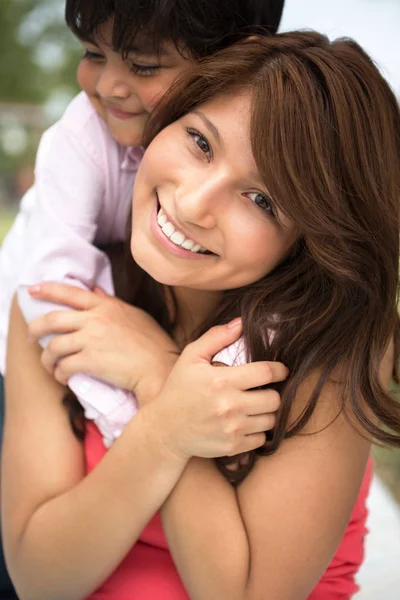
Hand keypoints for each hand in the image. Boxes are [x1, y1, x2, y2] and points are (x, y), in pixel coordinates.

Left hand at [27, 283, 178, 401]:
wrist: (159, 368)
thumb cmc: (153, 344)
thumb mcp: (133, 316)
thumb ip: (112, 303)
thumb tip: (95, 291)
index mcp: (106, 306)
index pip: (71, 292)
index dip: (48, 289)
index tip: (33, 290)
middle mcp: (96, 319)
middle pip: (52, 319)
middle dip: (35, 328)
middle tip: (31, 337)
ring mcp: (92, 339)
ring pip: (53, 345)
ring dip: (47, 359)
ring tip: (51, 366)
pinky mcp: (91, 360)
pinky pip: (63, 366)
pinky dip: (60, 374)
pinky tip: (64, 378)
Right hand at [143, 319, 287, 459]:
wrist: (165, 429)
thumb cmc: (179, 389)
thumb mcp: (191, 357)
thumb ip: (216, 337)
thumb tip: (241, 323)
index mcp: (221, 381)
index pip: (266, 372)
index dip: (279, 369)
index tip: (280, 370)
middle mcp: (229, 406)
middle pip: (274, 398)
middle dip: (272, 392)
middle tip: (263, 389)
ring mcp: (232, 429)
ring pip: (271, 419)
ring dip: (266, 412)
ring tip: (254, 405)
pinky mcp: (233, 446)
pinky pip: (262, 438)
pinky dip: (258, 430)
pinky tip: (246, 422)